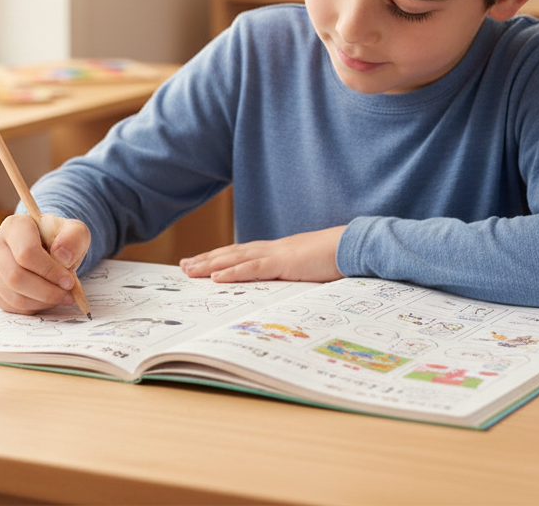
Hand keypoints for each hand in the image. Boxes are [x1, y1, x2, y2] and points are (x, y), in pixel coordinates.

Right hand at [0, 213, 90, 313]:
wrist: (46, 246)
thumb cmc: (59, 238)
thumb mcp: (75, 231)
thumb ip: (74, 239)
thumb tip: (63, 257)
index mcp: (14, 226)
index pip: (26, 252)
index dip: (49, 271)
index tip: (69, 281)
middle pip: (16, 277)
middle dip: (46, 291)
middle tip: (67, 294)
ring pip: (13, 295)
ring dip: (41, 301)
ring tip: (60, 297)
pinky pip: (10, 306)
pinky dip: (32, 307)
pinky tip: (46, 300)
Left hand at [179, 226, 344, 282]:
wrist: (355, 246)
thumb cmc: (337, 259)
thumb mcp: (310, 271)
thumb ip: (294, 277)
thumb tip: (286, 291)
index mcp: (278, 251)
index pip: (242, 254)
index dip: (220, 258)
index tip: (200, 263)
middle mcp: (272, 249)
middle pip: (232, 253)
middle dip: (206, 259)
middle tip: (183, 265)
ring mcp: (277, 253)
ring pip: (236, 258)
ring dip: (210, 264)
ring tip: (188, 269)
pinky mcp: (285, 262)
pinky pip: (254, 268)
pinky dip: (232, 272)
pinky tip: (215, 277)